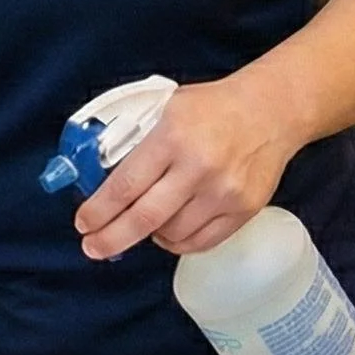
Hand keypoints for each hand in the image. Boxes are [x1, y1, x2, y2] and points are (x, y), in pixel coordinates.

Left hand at [71, 75, 302, 260]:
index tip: (83, 223)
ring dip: (148, 236)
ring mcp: (224, 193)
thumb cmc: (213, 108)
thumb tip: (104, 176)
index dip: (99, 210)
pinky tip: (167, 232)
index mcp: (173, 137)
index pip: (125, 185)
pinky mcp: (244, 211)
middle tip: (93, 247)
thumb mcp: (166, 108)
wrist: (270, 111)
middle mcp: (199, 168)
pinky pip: (201, 242)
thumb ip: (139, 140)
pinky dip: (177, 243)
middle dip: (112, 238)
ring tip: (139, 226)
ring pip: (172, 234)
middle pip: (145, 218)